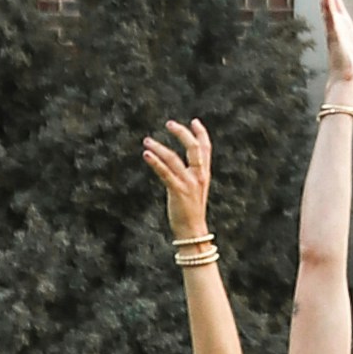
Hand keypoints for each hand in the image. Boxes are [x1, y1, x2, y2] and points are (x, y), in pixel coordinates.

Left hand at [143, 124, 212, 239]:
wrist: (192, 231)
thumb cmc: (191, 212)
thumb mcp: (195, 190)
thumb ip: (191, 175)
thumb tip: (177, 164)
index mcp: (204, 174)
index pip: (206, 148)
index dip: (201, 133)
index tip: (194, 121)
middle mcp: (198, 176)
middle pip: (193, 148)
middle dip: (181, 133)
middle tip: (169, 123)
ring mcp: (188, 183)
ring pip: (174, 159)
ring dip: (159, 147)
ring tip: (147, 140)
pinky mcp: (177, 191)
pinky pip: (165, 172)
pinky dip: (155, 162)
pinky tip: (146, 154)